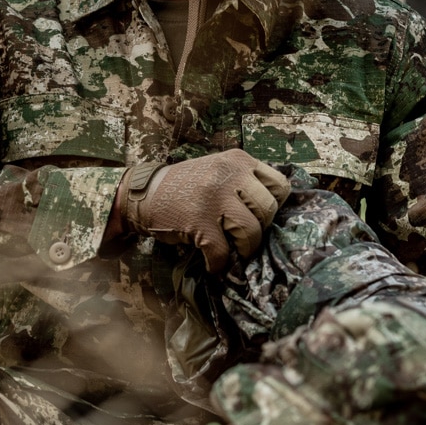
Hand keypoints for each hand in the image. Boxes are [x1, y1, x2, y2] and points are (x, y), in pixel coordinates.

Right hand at [114, 150, 290, 271]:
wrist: (145, 194)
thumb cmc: (187, 185)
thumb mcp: (220, 169)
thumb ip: (246, 179)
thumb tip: (277, 206)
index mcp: (238, 160)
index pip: (280, 185)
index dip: (275, 205)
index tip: (261, 214)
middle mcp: (228, 176)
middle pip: (268, 210)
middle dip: (260, 228)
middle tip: (244, 234)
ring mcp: (214, 199)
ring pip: (251, 232)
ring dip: (245, 248)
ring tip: (234, 250)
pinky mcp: (199, 222)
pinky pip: (222, 252)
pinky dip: (219, 264)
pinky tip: (213, 262)